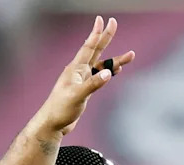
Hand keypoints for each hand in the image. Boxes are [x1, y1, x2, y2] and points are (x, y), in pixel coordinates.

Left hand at [35, 16, 134, 136]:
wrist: (52, 125)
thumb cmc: (60, 110)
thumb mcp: (77, 96)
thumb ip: (93, 84)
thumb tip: (108, 73)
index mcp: (75, 69)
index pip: (89, 47)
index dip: (97, 33)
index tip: (103, 20)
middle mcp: (78, 72)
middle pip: (95, 51)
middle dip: (106, 38)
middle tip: (114, 23)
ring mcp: (81, 81)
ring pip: (101, 66)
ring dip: (115, 61)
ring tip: (131, 55)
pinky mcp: (83, 91)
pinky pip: (99, 77)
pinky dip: (108, 73)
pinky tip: (116, 71)